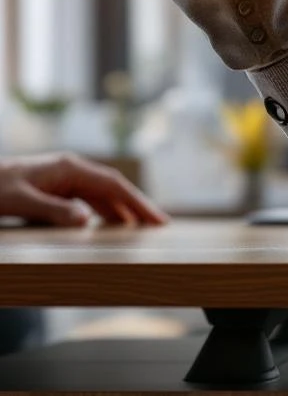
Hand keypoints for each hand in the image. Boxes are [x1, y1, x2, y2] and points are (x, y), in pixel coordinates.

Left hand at [0, 153, 167, 226]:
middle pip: (114, 188)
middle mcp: (71, 170)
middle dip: (137, 206)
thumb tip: (87, 219)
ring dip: (123, 210)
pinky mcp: (56, 189)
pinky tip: (113, 224)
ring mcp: (64, 179)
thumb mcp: (19, 202)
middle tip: (160, 225)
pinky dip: (106, 212)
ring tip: (143, 228)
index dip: (138, 202)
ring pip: (103, 194)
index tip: (157, 219)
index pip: (113, 185)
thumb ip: (53, 210)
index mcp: (68, 167)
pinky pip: (89, 200)